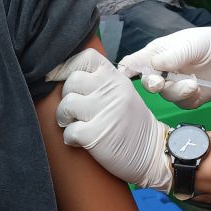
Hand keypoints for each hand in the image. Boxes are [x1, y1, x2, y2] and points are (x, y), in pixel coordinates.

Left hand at [48, 49, 172, 190]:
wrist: (153, 153)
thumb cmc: (131, 124)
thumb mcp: (121, 94)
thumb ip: (100, 82)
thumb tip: (65, 76)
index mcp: (116, 78)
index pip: (86, 57)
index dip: (67, 66)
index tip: (58, 78)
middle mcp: (112, 90)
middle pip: (71, 81)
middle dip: (67, 97)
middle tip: (75, 111)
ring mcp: (104, 111)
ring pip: (66, 105)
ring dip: (65, 119)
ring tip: (75, 125)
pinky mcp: (96, 134)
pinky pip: (69, 131)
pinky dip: (70, 139)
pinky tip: (80, 141)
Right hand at [118, 27, 210, 108]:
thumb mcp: (194, 44)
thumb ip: (174, 55)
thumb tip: (154, 63)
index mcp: (157, 53)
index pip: (133, 62)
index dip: (125, 70)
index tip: (124, 76)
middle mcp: (162, 71)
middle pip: (146, 82)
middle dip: (150, 84)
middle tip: (158, 82)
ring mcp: (175, 85)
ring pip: (165, 95)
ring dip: (176, 90)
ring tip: (192, 83)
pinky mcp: (188, 98)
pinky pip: (181, 104)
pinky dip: (188, 98)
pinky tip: (198, 88)